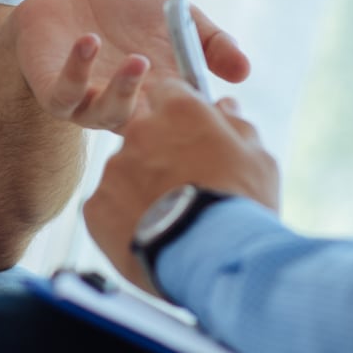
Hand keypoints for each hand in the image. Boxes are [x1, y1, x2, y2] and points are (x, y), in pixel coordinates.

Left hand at [10, 0, 250, 130]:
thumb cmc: (125, 12)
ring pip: (107, 114)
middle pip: (148, 125)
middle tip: (175, 88)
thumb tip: (245, 72)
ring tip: (138, 61)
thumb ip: (210, 41)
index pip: (183, 116)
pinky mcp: (55, 91)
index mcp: (160, 95)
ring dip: (123, 91)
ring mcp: (89, 102)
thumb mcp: (176, 18)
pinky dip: (77, 70)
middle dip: (162, 113)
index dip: (196, 114)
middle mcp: (126, 106)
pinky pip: (65, 93)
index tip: (212, 102)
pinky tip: (89, 41)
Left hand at [84, 78, 280, 296]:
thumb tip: (225, 106)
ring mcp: (113, 169)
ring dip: (142, 187)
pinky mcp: (95, 207)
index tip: (189, 131)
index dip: (179, 113)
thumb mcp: (257, 157)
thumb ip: (236, 125)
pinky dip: (125, 219)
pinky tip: (152, 235)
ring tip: (172, 218)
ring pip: (126, 172)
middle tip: (185, 185)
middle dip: (160, 152)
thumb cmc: (242, 205)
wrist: (213, 261)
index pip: (168, 91)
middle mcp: (139, 130)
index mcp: (179, 110)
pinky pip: (109, 206)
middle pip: (143, 133)